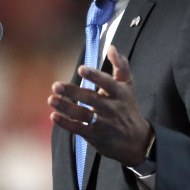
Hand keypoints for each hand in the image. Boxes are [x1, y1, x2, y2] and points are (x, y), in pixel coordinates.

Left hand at [48, 45, 152, 165]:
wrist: (137, 141)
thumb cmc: (128, 108)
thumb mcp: (128, 87)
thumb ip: (121, 66)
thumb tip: (112, 47)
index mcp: (119, 93)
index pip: (107, 83)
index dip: (94, 76)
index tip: (81, 69)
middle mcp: (112, 108)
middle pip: (91, 98)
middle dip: (73, 91)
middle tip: (56, 85)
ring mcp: (103, 123)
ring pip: (83, 114)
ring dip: (66, 107)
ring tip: (51, 99)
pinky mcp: (96, 136)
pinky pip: (79, 129)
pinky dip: (66, 123)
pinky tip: (54, 116)